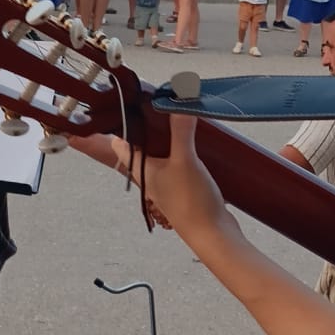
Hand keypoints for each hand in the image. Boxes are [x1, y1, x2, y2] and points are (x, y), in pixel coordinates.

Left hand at [72, 115, 228, 236]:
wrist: (213, 234)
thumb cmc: (191, 204)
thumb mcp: (185, 160)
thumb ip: (181, 130)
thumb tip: (180, 100)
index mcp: (141, 169)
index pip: (121, 143)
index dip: (121, 124)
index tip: (128, 102)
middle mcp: (152, 176)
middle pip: (144, 146)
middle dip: (151, 126)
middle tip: (162, 103)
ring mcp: (169, 182)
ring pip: (164, 153)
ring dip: (171, 138)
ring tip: (183, 118)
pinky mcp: (187, 186)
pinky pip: (182, 162)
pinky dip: (187, 150)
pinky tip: (201, 143)